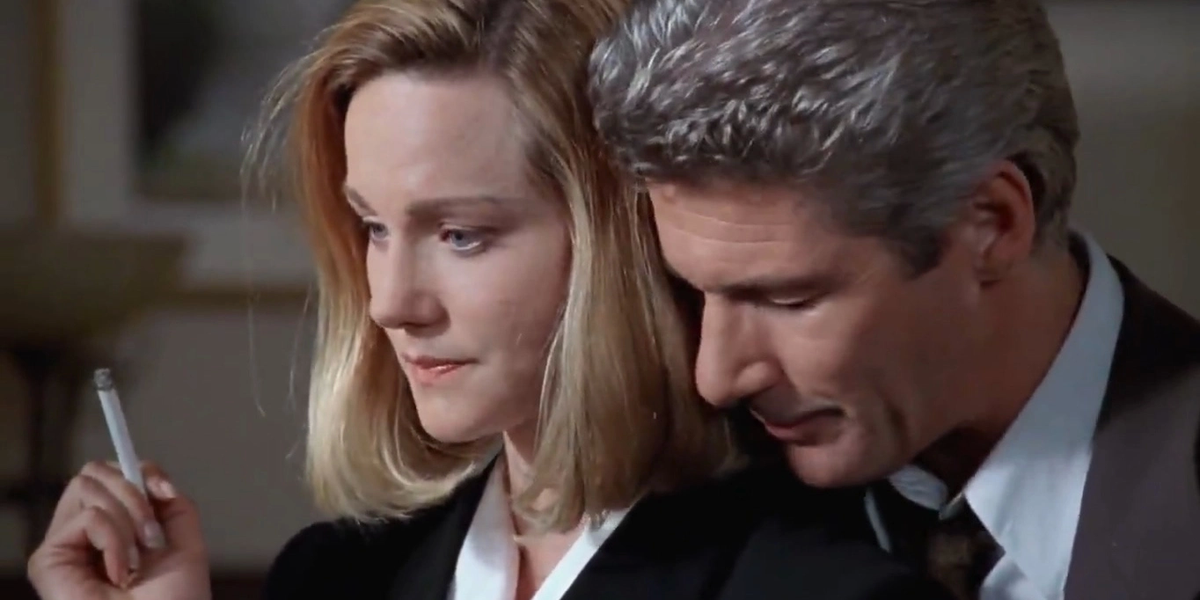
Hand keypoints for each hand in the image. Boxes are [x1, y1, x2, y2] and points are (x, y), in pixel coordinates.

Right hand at [27, 461, 211, 599]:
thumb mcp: (184, 542)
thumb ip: (171, 503)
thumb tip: (147, 471)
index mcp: (113, 528)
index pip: (110, 475)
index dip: (135, 473)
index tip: (163, 492)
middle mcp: (83, 535)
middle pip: (94, 472)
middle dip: (133, 494)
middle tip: (151, 536)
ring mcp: (64, 546)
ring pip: (88, 486)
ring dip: (127, 519)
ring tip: (136, 560)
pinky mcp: (47, 561)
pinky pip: (88, 518)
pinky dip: (115, 539)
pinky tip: (119, 573)